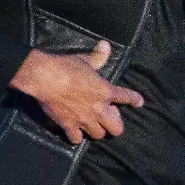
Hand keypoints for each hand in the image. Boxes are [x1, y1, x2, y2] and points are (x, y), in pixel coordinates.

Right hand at [9, 40, 143, 143]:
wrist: (45, 78)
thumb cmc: (67, 67)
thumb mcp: (85, 60)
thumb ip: (98, 56)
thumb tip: (105, 45)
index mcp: (106, 92)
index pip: (127, 97)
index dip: (135, 100)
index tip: (139, 102)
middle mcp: (98, 109)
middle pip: (116, 128)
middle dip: (115, 124)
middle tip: (108, 115)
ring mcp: (84, 119)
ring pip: (98, 135)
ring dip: (97, 130)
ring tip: (93, 124)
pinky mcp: (68, 125)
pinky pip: (76, 139)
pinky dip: (76, 136)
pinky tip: (75, 132)